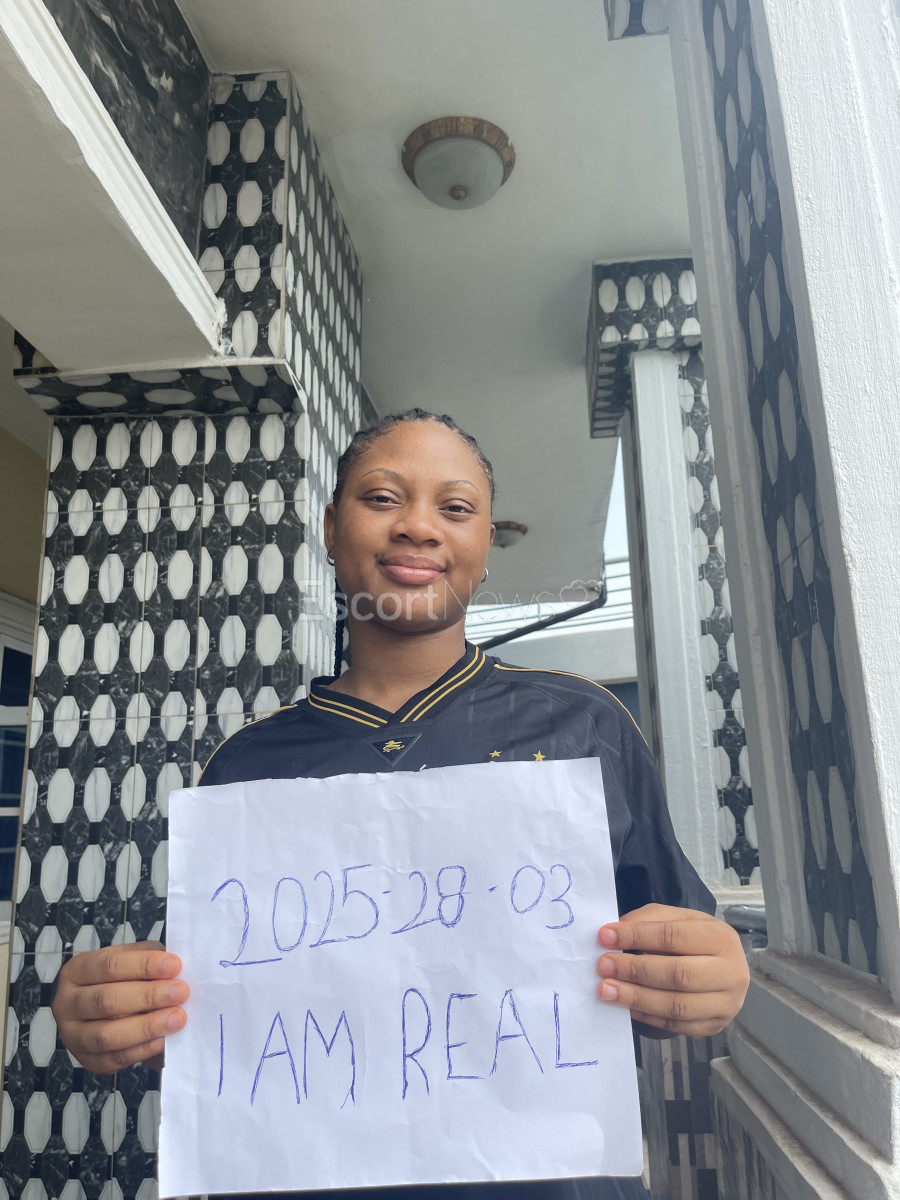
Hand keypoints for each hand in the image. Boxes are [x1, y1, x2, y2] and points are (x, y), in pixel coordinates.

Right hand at [52, 941, 188, 1073]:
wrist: (107, 1007)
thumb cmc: (122, 977)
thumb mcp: (130, 958)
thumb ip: (149, 959)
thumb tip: (175, 969)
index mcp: (76, 971)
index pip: (109, 965)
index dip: (143, 965)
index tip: (174, 965)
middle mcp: (67, 1004)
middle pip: (106, 1000)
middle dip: (148, 996)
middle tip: (180, 992)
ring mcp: (73, 1036)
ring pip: (107, 1035)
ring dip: (146, 1027)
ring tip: (177, 1018)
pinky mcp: (87, 1061)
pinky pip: (114, 1059)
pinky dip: (141, 1050)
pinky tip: (162, 1040)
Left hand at [596, 904, 748, 1037]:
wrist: (720, 967)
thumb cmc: (692, 939)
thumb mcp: (675, 919)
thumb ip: (647, 921)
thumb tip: (613, 934)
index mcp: (721, 937)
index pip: (674, 936)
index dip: (637, 936)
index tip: (605, 936)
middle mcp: (731, 973)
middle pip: (678, 974)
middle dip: (636, 970)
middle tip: (603, 966)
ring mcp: (725, 1004)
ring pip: (677, 1005)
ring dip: (636, 997)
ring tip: (607, 990)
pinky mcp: (713, 1026)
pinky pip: (675, 1026)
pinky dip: (646, 1017)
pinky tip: (625, 1007)